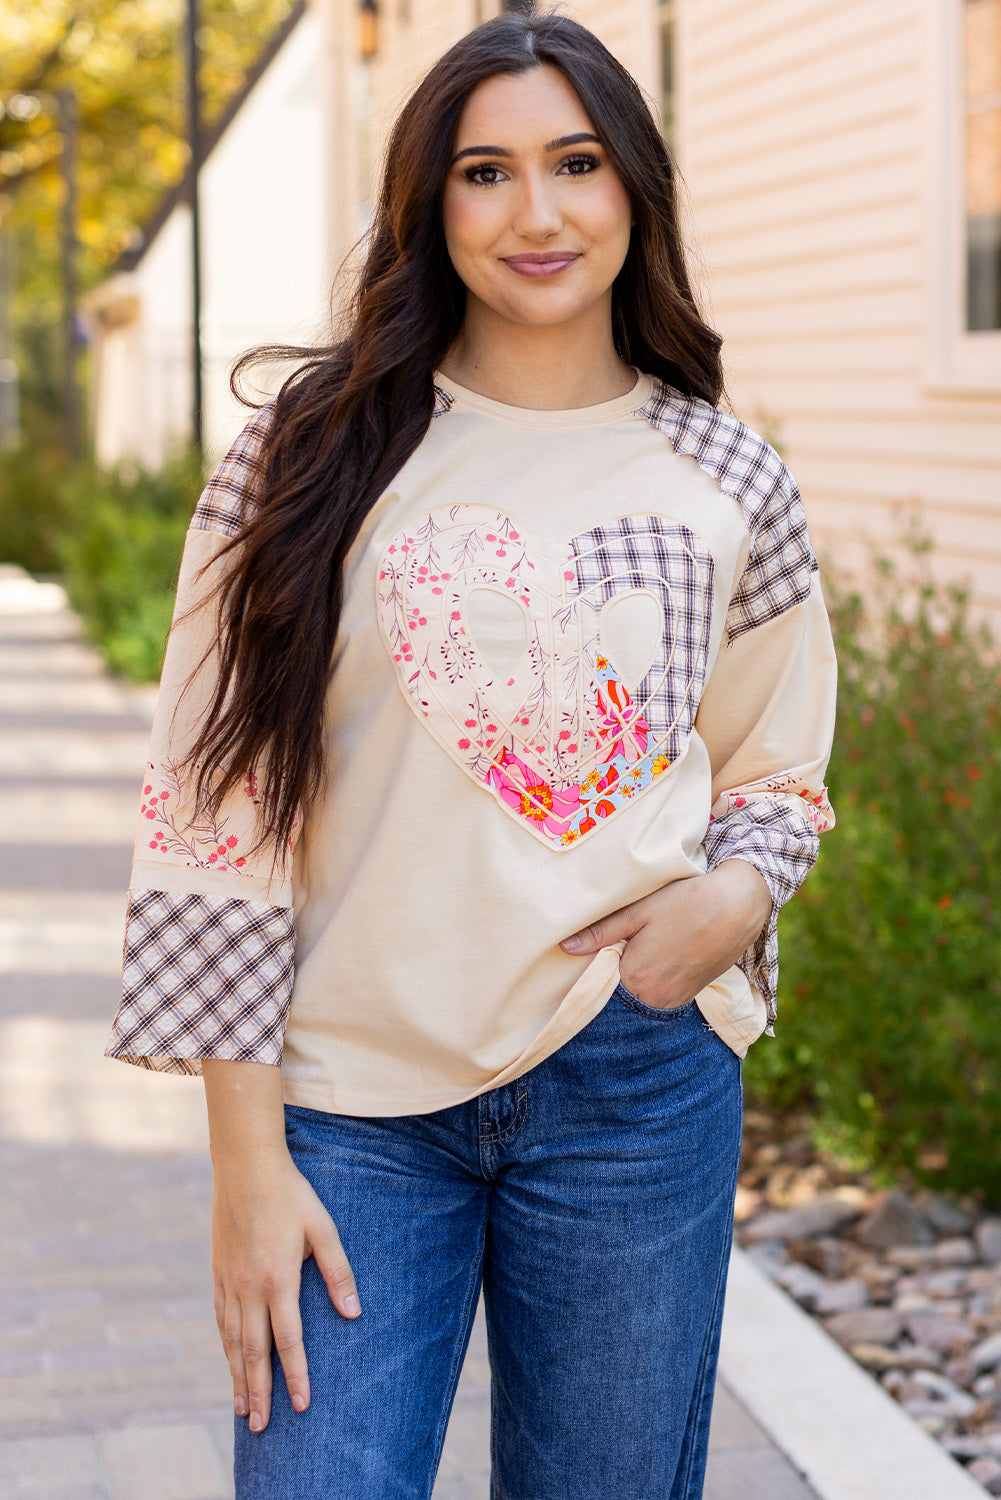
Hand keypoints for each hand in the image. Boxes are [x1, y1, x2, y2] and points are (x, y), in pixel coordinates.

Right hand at [211, 1148, 360, 1433]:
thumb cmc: (291, 1194)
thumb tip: (353, 1312)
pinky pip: (219, 1318)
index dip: (296, 1374)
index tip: (301, 1405)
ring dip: (237, 1376)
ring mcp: (229, 1281)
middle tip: (262, 1427)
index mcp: (278, 1279)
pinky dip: (224, 1345)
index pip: (288, 1340)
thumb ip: (337, 1271)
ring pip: (231, 1340)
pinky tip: (229, 1358)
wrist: (245, 1165)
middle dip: (259, 1391)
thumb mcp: (322, 1227)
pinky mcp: (218, 1271)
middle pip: (253, 1351)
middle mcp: (249, 1287)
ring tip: (242, 1408)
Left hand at [560, 859, 771, 1010]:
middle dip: (616, 979)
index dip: (596, 971)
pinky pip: (664, 997)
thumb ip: (601, 933)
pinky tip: (661, 959)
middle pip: (622, 995)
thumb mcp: (639, 911)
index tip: (596, 958)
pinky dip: (657, 984)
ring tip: (642, 954)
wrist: (738, 905)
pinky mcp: (693, 995)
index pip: (601, 986)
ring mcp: (677, 1001)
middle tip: (620, 952)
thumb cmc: (686, 902)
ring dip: (638, 983)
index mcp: (637, 978)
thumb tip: (565, 947)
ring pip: (644, 998)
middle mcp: (656, 998)